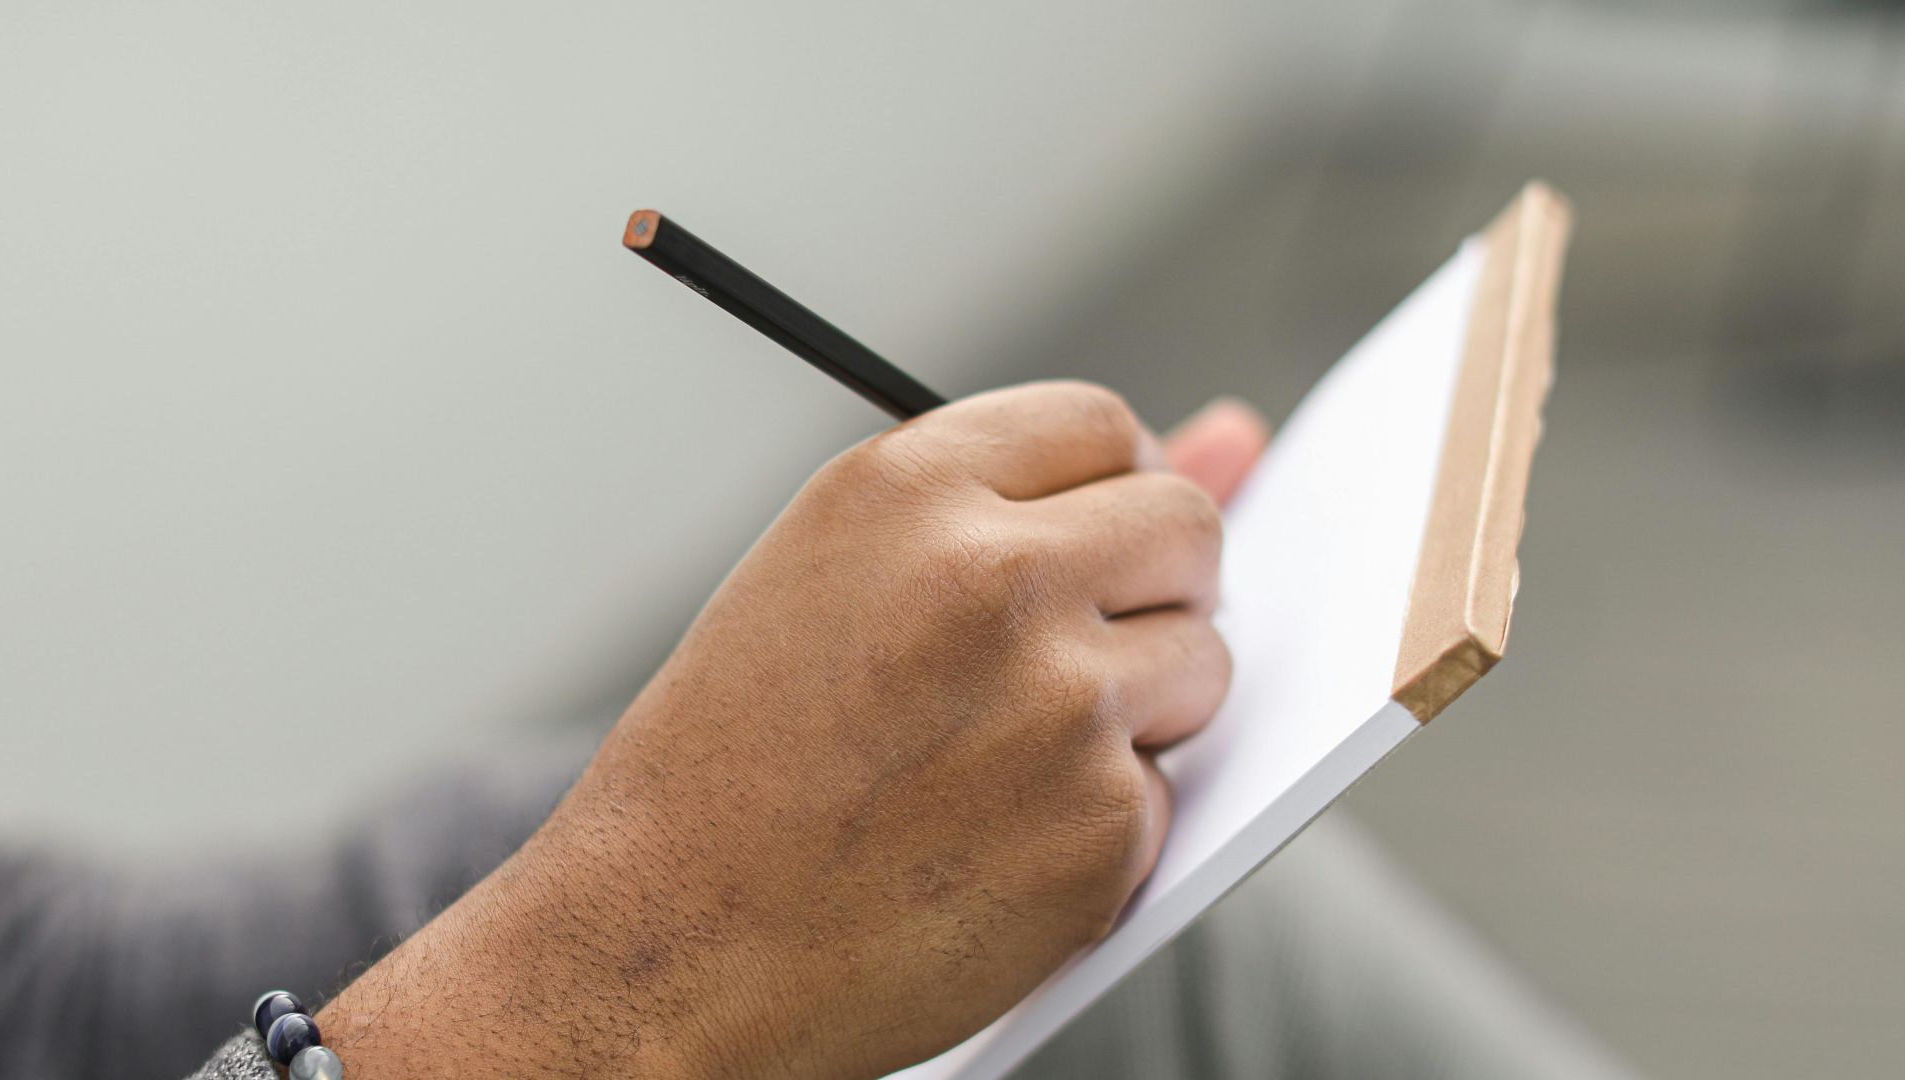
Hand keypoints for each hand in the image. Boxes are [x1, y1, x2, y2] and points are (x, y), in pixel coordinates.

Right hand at [317, 385, 1269, 1078]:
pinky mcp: (1099, 831)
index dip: (1105, 483)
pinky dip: (1105, 821)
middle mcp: (995, 579)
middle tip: (1071, 647)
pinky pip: (1168, 793)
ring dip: (1141, 705)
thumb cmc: (733, 758)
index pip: (1098, 425)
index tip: (1091, 533)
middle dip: (1156, 582)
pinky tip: (994, 845)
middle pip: (1186, 526)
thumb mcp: (838, 575)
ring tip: (1001, 757)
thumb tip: (1241, 436)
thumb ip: (1030, 498)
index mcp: (908, 490)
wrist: (663, 945)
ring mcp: (1059, 708)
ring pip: (1204, 660)